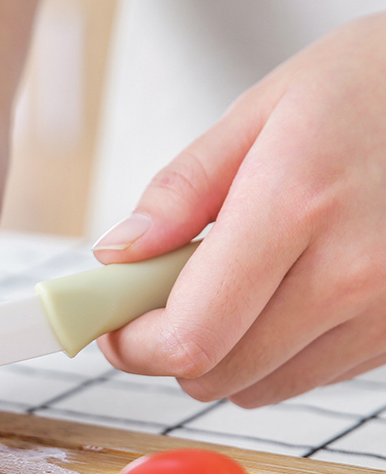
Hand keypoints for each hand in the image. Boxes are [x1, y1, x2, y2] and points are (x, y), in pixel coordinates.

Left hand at [92, 12, 385, 405]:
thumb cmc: (368, 88)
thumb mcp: (259, 113)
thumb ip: (179, 192)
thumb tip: (118, 253)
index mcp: (295, 207)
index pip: (189, 336)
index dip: (134, 345)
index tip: (114, 324)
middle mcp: (350, 274)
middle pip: (216, 374)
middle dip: (169, 345)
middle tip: (162, 294)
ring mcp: (384, 312)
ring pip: (259, 386)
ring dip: (221, 351)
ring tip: (232, 282)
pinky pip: (307, 376)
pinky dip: (272, 351)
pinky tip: (281, 292)